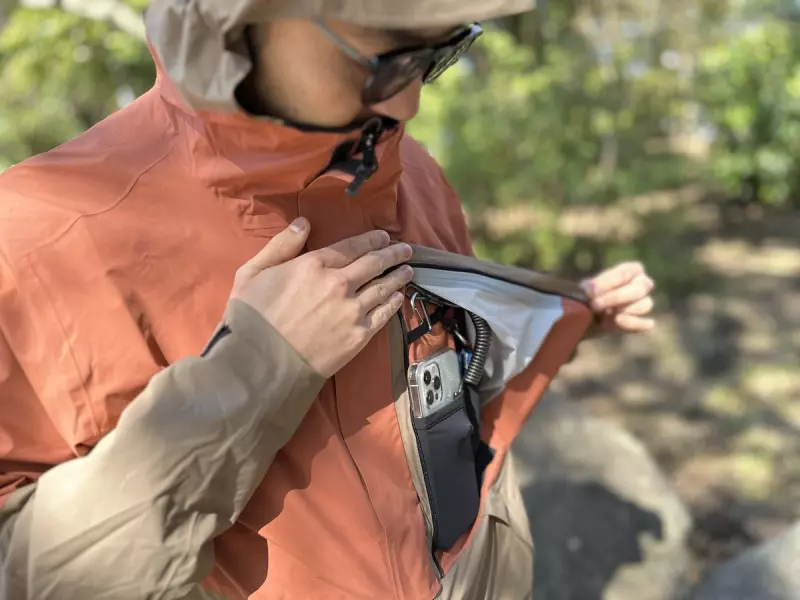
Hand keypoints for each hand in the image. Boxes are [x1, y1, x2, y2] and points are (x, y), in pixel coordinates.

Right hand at [230, 218, 412, 377]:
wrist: (261, 365)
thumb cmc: (250, 319)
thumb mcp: (252, 273)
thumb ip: (280, 245)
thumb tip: (303, 223)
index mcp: (313, 264)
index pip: (352, 246)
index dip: (372, 239)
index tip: (384, 236)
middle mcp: (338, 283)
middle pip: (374, 263)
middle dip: (393, 253)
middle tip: (405, 249)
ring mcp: (352, 310)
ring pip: (384, 287)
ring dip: (399, 276)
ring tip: (408, 270)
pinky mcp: (359, 336)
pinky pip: (384, 314)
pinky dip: (394, 302)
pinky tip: (399, 297)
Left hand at [581, 261, 655, 334]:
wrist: (584, 319)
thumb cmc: (588, 297)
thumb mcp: (588, 288)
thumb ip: (595, 286)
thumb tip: (594, 289)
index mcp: (632, 270)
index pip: (631, 271)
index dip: (611, 281)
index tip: (592, 290)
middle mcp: (642, 285)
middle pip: (640, 289)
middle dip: (616, 298)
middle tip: (595, 304)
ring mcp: (644, 304)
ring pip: (645, 305)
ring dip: (623, 310)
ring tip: (603, 314)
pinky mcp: (642, 323)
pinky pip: (647, 323)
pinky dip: (631, 323)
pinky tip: (617, 321)